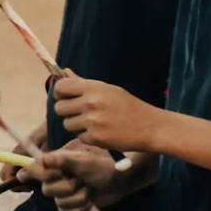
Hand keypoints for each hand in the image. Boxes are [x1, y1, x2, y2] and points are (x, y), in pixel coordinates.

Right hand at [39, 142, 117, 210]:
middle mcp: (56, 177)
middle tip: (81, 180)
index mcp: (55, 162)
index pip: (34, 169)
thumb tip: (40, 159)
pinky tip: (89, 201)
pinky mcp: (72, 204)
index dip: (43, 175)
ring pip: (59, 203)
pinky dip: (80, 208)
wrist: (122, 180)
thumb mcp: (82, 160)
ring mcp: (64, 192)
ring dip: (78, 198)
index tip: (57, 174)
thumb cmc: (103, 164)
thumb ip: (60, 160)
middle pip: (46, 190)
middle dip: (67, 188)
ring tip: (89, 189)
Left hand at [45, 71, 161, 156]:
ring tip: (95, 123)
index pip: (60, 87)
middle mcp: (91, 103)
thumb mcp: (109, 90)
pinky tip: (103, 133)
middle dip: (67, 112)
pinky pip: (79, 137)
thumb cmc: (129, 107)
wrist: (151, 127)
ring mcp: (93, 121)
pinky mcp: (96, 138)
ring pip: (67, 124)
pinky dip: (88, 137)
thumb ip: (83, 83)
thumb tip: (64, 72)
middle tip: (81, 113)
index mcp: (94, 88)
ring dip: (77, 126)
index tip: (65, 97)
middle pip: (59, 108)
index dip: (59, 93)